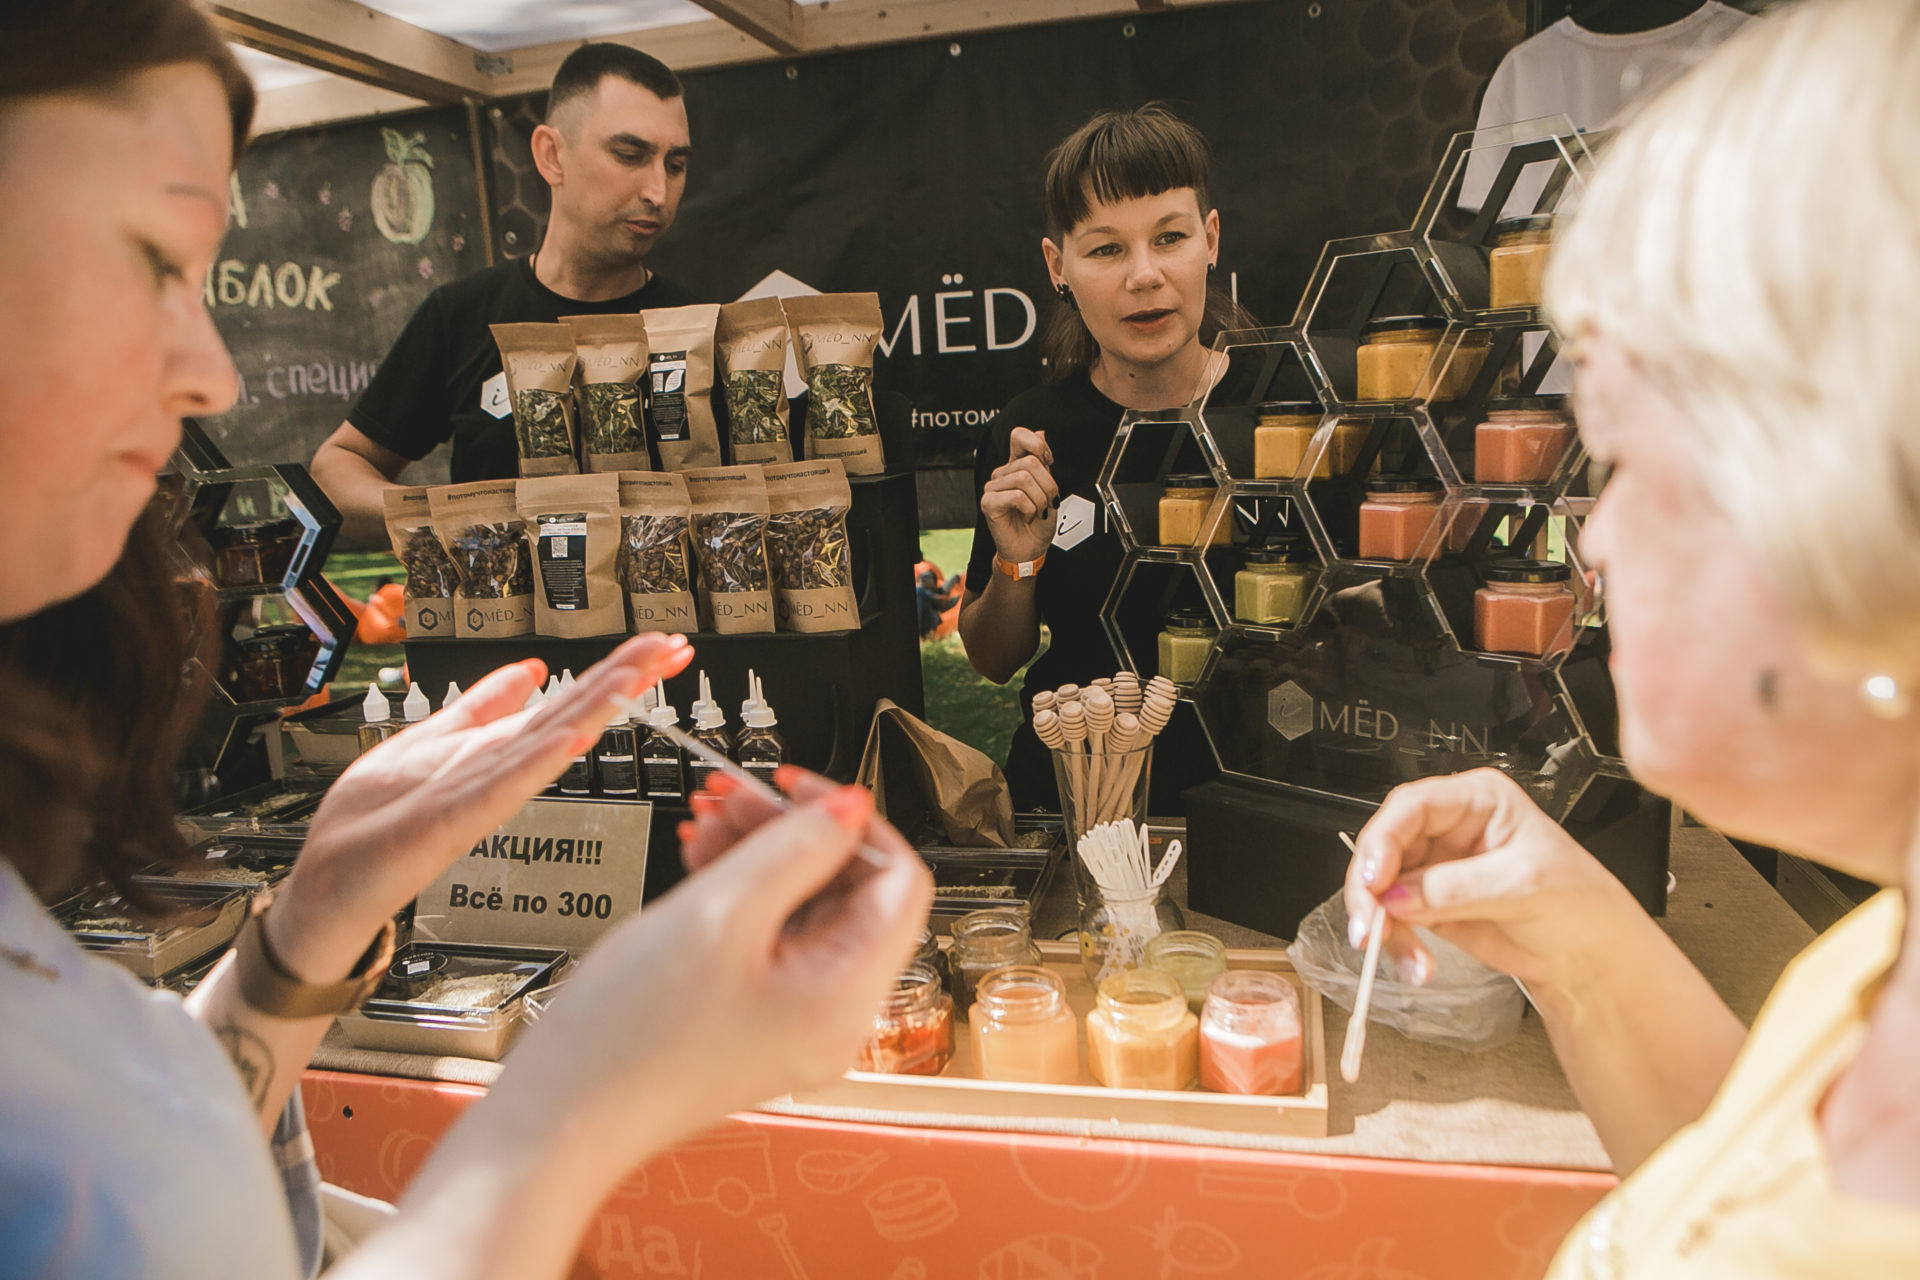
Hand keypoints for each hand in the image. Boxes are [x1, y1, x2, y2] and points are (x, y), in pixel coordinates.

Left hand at [269, 633, 694, 982]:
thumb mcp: (431, 739)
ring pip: (550, 743)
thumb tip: (529, 669)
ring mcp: (483, 796)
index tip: (658, 644)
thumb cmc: (376, 822)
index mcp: (498, 750)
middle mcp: (501, 771)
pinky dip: (539, 761)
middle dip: (625, 678)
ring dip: (597, 708)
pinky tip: (573, 737)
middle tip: (675, 647)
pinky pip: (504, 786)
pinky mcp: (455, 821)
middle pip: (574, 714)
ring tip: (639, 675)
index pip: (569, 701)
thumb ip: (481, 705)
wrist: (330, 881)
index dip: (615, 670)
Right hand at [505, 773, 932, 1152]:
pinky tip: (700, 860)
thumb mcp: (721, 911)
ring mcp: (795, 1022)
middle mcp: (834, 1017)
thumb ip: (797, 847)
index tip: (798, 787)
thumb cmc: (628, 1036)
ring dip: (760, 853)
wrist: (558, 1113)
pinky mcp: (756, 1021)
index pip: (899, 882)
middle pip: (846, 893)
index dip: (853, 823)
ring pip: (803, 909)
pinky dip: (740, 892)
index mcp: (846, 997)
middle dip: (793, 832)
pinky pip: (769, 939)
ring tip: (706, 819)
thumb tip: (852, 807)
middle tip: (735, 794)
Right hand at [980, 428, 1059, 565]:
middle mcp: (1002, 473)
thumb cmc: (1038, 521)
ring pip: (1024, 478)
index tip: (1049, 462)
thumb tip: (1040, 433)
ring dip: (1040, 499)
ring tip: (1037, 511)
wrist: (1030, 549)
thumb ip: (1043, 462)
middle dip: (1048, 485)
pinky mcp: (988, 502)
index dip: (1037, 445)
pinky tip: (1027, 516)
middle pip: (1030, 462)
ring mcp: (993, 487)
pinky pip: (1016, 495)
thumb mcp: (1048, 488)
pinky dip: (1030, 509)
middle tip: (1046, 502)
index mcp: (1015, 465)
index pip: (1019, 435)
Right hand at [1344, 768, 1642, 991]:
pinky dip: (1395, 944)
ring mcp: (1434, 865)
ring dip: (1382, 924)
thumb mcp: (1524, 886)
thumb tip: (1396, 896)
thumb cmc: (1577, 902)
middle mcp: (1448, 827)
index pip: (1414, 806)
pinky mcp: (1426, 903)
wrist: (1588, 954)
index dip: (1384, 839)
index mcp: (1476, 800)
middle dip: (1371, 889)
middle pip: (1384, 845)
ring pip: (1380, 886)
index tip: (1373, 879)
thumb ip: (1457, 888)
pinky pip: (1392, 919)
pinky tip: (1415, 966)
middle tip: (1368, 927)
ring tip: (1406, 959)